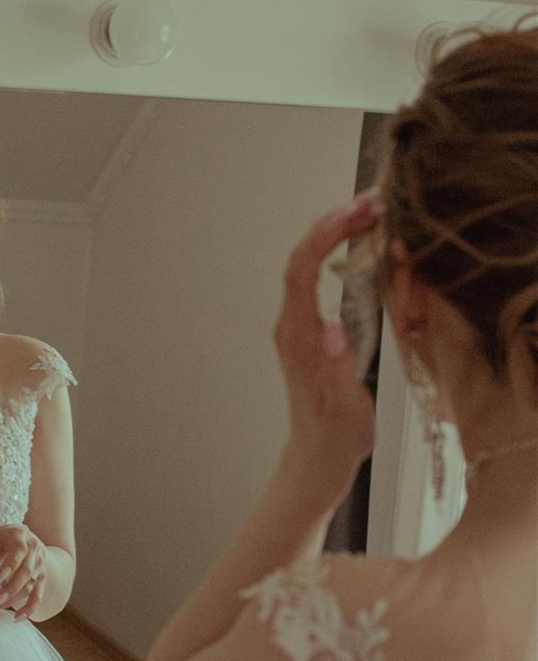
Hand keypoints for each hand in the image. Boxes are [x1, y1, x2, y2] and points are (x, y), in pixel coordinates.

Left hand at [0, 524, 46, 621]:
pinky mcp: (41, 579)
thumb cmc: (4, 539)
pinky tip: (17, 618)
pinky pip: (38, 596)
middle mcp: (34, 553)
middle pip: (26, 573)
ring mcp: (40, 567)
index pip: (19, 552)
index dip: (11, 565)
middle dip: (10, 589)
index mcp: (21, 539)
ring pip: (29, 587)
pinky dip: (29, 609)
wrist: (27, 537)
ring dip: (12, 601)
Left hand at [273, 189, 380, 500]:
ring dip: (333, 234)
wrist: (317, 457)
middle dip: (331, 225)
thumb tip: (333, 329)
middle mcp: (291, 327)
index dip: (323, 238)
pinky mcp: (307, 330)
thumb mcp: (345, 410)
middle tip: (369, 203)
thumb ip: (339, 370)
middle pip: (301, 260)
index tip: (352, 215)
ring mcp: (296, 327)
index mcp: (298, 339)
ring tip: (367, 213)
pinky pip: (313, 279)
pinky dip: (334, 253)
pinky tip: (357, 243)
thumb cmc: (335, 437)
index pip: (301, 273)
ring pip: (306, 266)